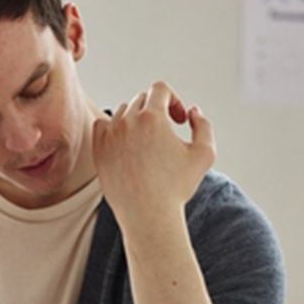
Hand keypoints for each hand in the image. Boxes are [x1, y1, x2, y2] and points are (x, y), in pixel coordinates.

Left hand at [92, 80, 214, 235]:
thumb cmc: (177, 187)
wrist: (147, 215)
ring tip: (148, 141)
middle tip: (166, 133)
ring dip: (136, 119)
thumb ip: (203, 125)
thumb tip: (191, 111)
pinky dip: (114, 128)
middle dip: (157, 111)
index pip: (159, 89)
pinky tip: (126, 143)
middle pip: (141, 100)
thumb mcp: (205, 154)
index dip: (173, 100)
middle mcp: (127, 122)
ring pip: (122, 111)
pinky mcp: (98, 150)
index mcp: (152, 118)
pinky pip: (102, 125)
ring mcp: (109, 135)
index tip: (178, 121)